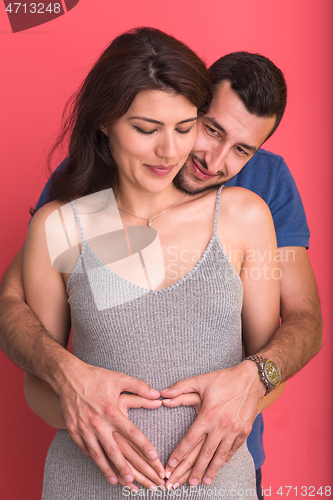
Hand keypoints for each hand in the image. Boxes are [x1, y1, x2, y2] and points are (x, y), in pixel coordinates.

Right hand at [57, 358, 163, 486]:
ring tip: (118, 481)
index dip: (144, 445)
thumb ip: (139, 387)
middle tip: (135, 480)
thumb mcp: (119, 379)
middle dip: (125, 467)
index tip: (154, 457)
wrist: (68, 377)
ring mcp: (84, 428)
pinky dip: (94, 460)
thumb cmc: (96, 377)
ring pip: (98, 454)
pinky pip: (85, 449)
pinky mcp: (73, 430)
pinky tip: (101, 467)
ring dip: (108, 469)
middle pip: (114, 450)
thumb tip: (157, 394)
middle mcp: (98, 422)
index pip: (132, 432)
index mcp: (111, 410)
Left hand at [160, 361, 264, 486]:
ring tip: (202, 482)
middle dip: (192, 470)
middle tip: (183, 483)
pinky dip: (224, 461)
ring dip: (210, 471)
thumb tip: (162, 393)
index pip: (190, 439)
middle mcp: (220, 425)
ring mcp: (234, 430)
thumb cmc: (224, 379)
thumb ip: (180, 388)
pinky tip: (218, 468)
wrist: (251, 379)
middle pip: (204, 453)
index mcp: (208, 414)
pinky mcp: (244, 432)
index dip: (179, 454)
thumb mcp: (200, 380)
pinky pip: (232, 450)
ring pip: (219, 456)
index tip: (169, 466)